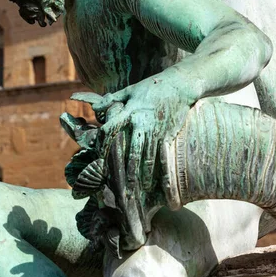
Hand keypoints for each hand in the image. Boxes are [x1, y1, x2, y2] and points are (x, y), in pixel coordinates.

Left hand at [73, 74, 194, 193]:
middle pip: (130, 150)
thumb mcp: (130, 90)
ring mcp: (156, 129)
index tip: (98, 159)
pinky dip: (161, 172)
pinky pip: (163, 156)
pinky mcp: (169, 134)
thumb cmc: (152, 87)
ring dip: (142, 176)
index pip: (110, 130)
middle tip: (119, 188)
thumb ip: (112, 100)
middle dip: (125, 171)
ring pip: (147, 157)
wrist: (179, 84)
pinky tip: (158, 185)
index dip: (102, 145)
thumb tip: (96, 109)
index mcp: (129, 111)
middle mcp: (141, 121)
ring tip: (136, 191)